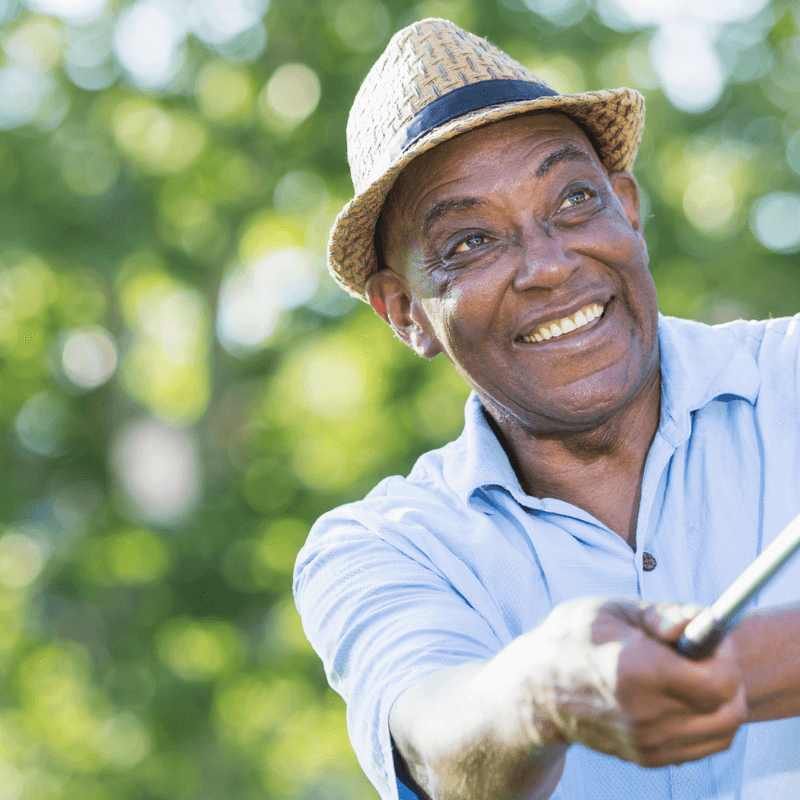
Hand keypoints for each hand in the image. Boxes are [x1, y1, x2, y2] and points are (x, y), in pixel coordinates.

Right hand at [510, 597, 747, 766]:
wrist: (535, 690)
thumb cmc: (571, 639)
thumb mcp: (611, 610)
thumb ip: (662, 614)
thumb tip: (702, 621)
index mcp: (637, 671)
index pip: (718, 682)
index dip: (723, 657)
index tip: (708, 639)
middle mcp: (645, 714)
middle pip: (728, 712)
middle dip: (728, 680)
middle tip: (706, 656)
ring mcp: (647, 741)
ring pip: (721, 733)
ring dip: (720, 703)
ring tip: (691, 675)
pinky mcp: (646, 757)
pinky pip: (702, 746)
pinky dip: (705, 721)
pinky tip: (679, 695)